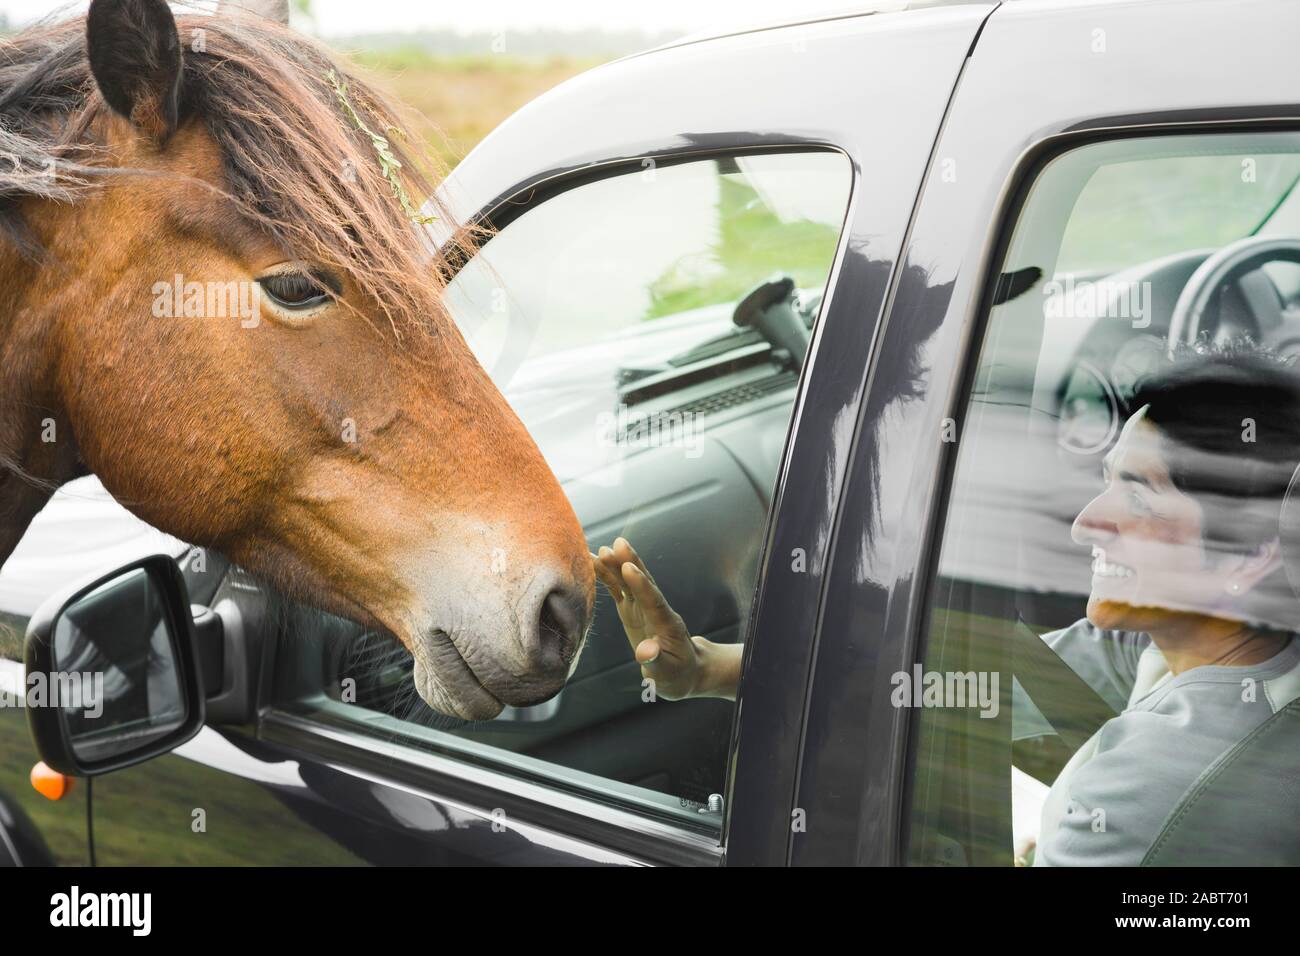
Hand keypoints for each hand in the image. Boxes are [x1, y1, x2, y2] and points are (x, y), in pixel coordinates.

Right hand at [591, 537, 738, 700]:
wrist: (682, 671)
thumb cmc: (675, 674)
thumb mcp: (666, 675)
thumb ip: (655, 662)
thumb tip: (644, 651)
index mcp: (666, 624)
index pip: (654, 600)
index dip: (641, 584)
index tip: (629, 567)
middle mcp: (655, 610)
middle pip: (642, 583)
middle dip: (630, 562)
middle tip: (618, 544)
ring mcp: (643, 608)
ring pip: (628, 582)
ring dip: (616, 566)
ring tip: (600, 551)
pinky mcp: (632, 610)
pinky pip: (618, 590)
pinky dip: (607, 577)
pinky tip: (594, 564)